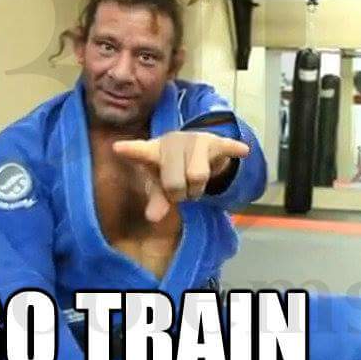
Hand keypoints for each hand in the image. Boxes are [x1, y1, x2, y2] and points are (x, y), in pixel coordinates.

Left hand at [113, 131, 248, 221]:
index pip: (139, 151)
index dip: (130, 151)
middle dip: (179, 194)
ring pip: (198, 176)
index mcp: (153, 151)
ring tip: (195, 185)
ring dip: (198, 189)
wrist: (196, 148)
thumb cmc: (171, 169)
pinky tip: (243, 151)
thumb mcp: (161, 185)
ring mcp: (195, 140)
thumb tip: (153, 219)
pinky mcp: (216, 142)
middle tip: (180, 191)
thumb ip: (157, 201)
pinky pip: (228, 147)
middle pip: (174, 181)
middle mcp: (173, 141)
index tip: (117, 148)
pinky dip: (235, 150)